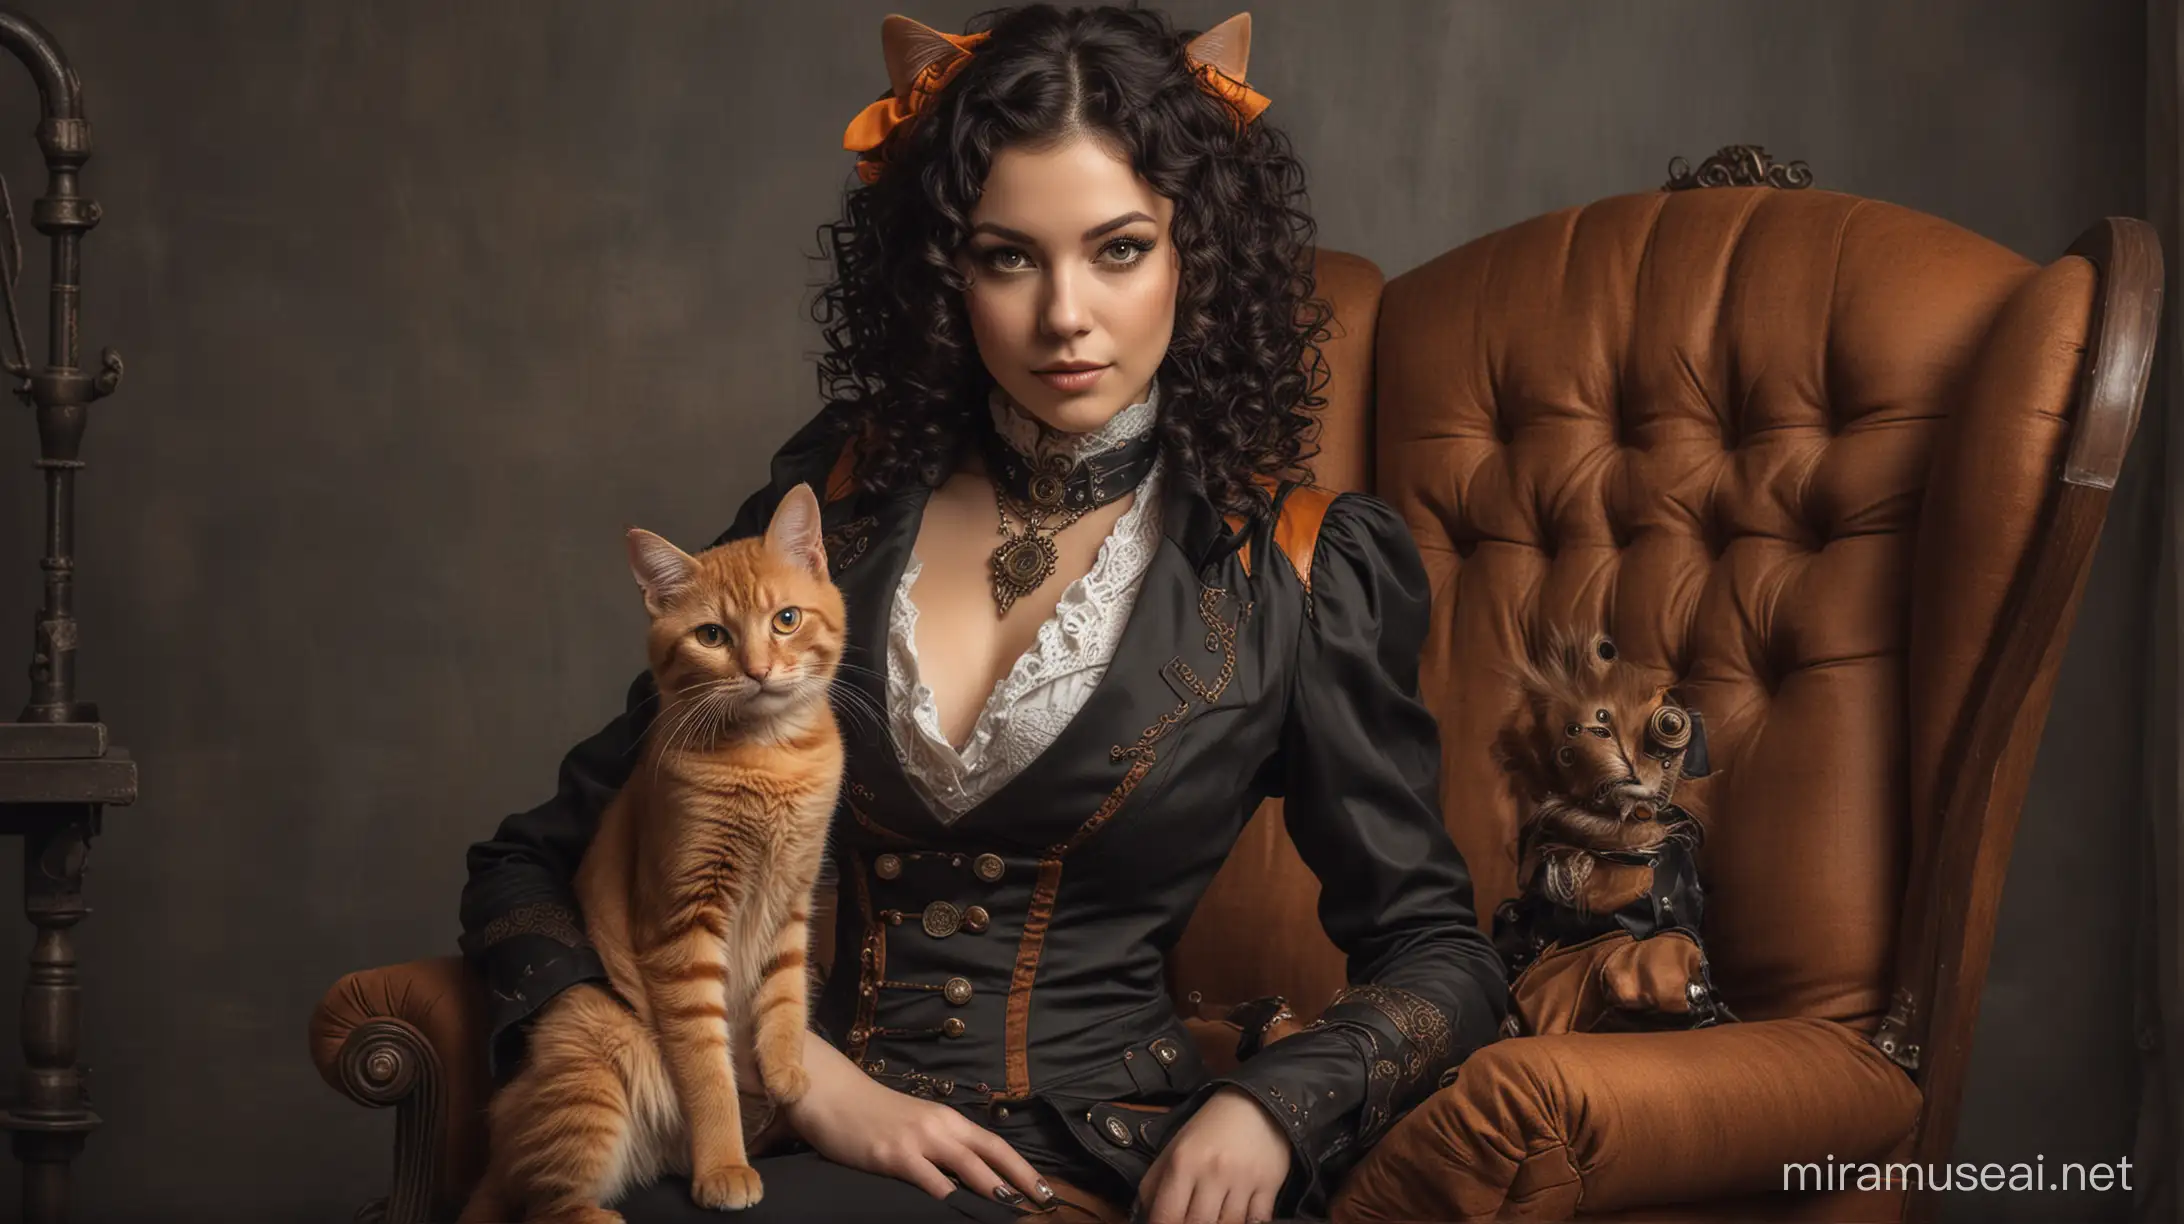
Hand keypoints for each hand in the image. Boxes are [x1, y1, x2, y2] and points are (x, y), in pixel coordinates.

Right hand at [783, 1031, 1054, 1206]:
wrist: (833, 1095)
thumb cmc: (873, 1115)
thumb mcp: (915, 1125)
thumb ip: (941, 1146)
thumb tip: (968, 1175)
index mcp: (947, 1120)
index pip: (995, 1144)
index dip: (1022, 1167)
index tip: (1045, 1189)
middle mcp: (939, 1127)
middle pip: (990, 1154)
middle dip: (1020, 1179)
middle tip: (1044, 1202)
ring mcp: (916, 1140)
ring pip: (966, 1165)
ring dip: (992, 1187)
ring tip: (1014, 1206)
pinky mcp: (892, 1154)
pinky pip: (927, 1178)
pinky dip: (946, 1194)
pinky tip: (957, 1209)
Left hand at [1138, 1086, 1290, 1223]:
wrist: (1255, 1104)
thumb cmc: (1210, 1129)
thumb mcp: (1174, 1149)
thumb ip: (1155, 1185)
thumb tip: (1144, 1216)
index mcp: (1183, 1162)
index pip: (1167, 1215)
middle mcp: (1212, 1172)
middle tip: (1192, 1221)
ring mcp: (1243, 1180)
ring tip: (1213, 1218)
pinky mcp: (1269, 1185)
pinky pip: (1258, 1221)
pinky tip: (1238, 1219)